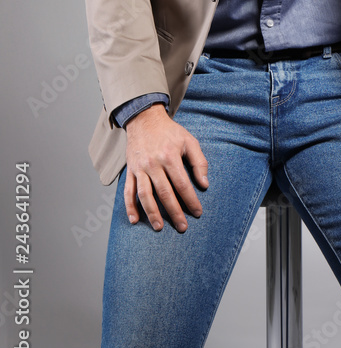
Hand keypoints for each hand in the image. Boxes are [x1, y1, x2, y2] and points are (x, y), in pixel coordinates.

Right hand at [124, 103, 208, 232]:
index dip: (190, 200)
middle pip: (164, 192)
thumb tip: (204, 184)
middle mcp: (153, 163)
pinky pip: (128, 191)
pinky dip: (129, 206)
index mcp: (170, 156)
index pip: (182, 184)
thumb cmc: (170, 132)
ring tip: (159, 227)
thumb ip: (199, 162)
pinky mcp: (130, 170)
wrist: (145, 120)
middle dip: (174, 212)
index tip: (197, 213)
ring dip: (152, 213)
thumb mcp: (189, 141)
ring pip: (145, 195)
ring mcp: (140, 168)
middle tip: (182, 227)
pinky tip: (134, 220)